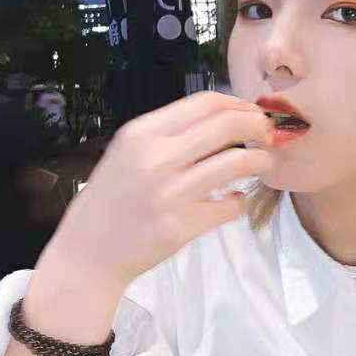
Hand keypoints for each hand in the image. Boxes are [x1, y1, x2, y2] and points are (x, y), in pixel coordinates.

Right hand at [39, 91, 272, 298]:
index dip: (238, 105)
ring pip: (237, 163)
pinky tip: (234, 201)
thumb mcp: (128, 152)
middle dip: (258, 126)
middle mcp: (157, 158)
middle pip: (227, 125)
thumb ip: (169, 134)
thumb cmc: (110, 200)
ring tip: (263, 164)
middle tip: (269, 134)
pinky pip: (230, 206)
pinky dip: (240, 201)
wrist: (87, 253)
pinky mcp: (182, 226)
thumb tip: (224, 118)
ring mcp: (170, 193)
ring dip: (260, 161)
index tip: (251, 113)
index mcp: (142, 133)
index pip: (205, 103)